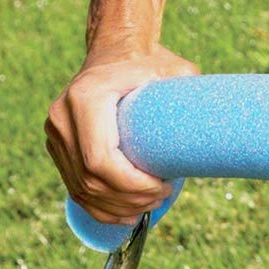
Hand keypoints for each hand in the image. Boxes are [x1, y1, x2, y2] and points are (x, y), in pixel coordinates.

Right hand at [45, 46, 198, 225]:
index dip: (132, 186)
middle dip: (131, 199)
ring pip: (85, 191)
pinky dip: (103, 211)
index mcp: (84, 99)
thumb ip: (187, 87)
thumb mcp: (171, 69)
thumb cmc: (148, 64)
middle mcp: (62, 118)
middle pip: (93, 181)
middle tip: (162, 197)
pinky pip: (77, 192)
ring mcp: (56, 136)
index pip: (101, 161)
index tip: (162, 186)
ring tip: (151, 205)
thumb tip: (212, 118)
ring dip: (120, 208)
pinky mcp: (58, 150)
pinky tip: (128, 215)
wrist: (114, 53)